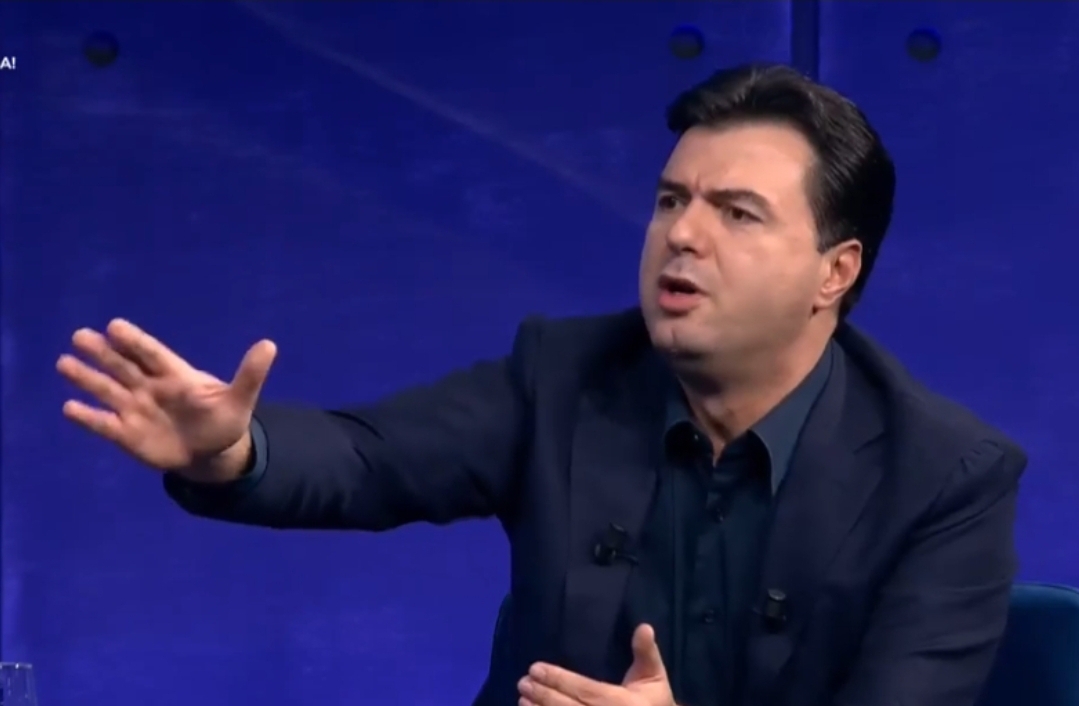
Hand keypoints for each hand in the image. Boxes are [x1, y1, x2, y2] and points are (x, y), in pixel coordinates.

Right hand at [56, 318, 276, 480]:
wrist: (212, 452)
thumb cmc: (224, 419)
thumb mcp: (241, 398)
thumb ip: (250, 374)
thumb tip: (270, 344)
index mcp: (176, 375)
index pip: (152, 354)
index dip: (135, 342)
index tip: (115, 326)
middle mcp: (150, 388)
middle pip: (123, 367)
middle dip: (103, 353)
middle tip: (80, 336)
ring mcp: (136, 409)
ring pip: (108, 390)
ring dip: (87, 378)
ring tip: (64, 363)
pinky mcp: (127, 434)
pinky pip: (104, 425)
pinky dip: (88, 418)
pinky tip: (69, 408)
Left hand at [519, 624, 673, 705]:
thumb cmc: (655, 703)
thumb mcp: (654, 677)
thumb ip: (646, 652)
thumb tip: (643, 627)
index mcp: (619, 702)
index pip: (583, 689)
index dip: (558, 679)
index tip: (535, 668)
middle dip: (543, 695)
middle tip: (522, 683)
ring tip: (522, 700)